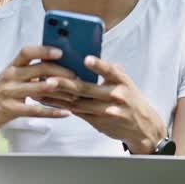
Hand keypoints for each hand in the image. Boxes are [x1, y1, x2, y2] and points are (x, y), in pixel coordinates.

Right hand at [0, 45, 76, 139]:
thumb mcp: (9, 80)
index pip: (27, 52)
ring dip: (59, 90)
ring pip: (38, 89)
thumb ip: (27, 73)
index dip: (44, 50)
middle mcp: (9, 77)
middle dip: (60, 71)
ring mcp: (8, 93)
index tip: (61, 51)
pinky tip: (66, 113)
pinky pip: (35, 110)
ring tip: (76, 93)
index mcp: (11, 67)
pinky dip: (52, 112)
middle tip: (76, 76)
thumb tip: (52, 68)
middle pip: (38, 69)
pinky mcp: (9, 110)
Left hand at [36, 55, 165, 153]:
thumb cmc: (130, 99)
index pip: (110, 70)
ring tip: (41, 88)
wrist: (142, 126)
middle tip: (49, 78)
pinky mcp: (98, 122)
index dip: (98, 65)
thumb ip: (108, 72)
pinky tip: (49, 101)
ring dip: (57, 96)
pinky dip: (62, 106)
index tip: (87, 59)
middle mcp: (115, 96)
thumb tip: (86, 57)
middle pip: (87, 89)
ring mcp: (106, 111)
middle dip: (65, 84)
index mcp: (121, 81)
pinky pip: (77, 113)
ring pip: (78, 102)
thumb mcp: (125, 82)